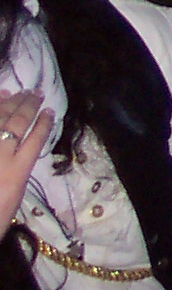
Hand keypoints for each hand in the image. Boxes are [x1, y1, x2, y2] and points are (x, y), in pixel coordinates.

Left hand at [0, 91, 54, 224]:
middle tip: (35, 92)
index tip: (49, 111)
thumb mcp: (13, 196)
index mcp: (17, 173)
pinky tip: (1, 98)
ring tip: (19, 93)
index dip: (43, 123)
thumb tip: (20, 154)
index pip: (35, 140)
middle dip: (28, 106)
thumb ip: (16, 173)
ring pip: (0, 119)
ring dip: (11, 103)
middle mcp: (2, 157)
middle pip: (17, 124)